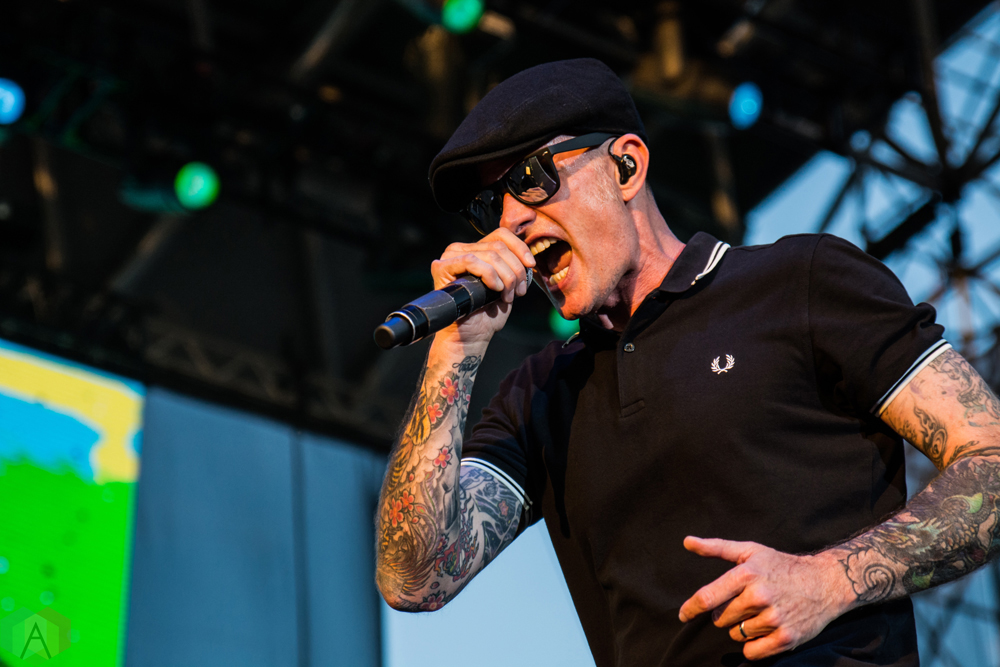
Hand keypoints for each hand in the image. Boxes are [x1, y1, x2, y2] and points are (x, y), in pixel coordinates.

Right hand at [430, 228, 534, 345]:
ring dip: (506, 277)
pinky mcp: (442, 268)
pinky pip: (472, 261)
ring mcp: (449, 257)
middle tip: (519, 291)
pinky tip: (495, 289)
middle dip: (515, 269)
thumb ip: (513, 266)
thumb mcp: (508, 284)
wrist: (472, 336)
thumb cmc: (488, 313)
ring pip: (490, 254)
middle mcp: (461, 249)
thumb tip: (528, 256)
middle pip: (498, 245)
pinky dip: (489, 275)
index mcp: (476, 249)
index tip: (531, 266)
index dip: (520, 248)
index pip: (501, 234)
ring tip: (507, 296)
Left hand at [678, 536, 852, 660]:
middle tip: (745, 604)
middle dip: (726, 615)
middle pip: (722, 619)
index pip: (707, 597)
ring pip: (737, 635)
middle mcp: (759, 596)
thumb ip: (716, 548)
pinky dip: (752, 646)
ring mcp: (774, 619)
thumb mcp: (750, 551)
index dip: (691, 609)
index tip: (683, 615)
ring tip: (760, 613)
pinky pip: (752, 652)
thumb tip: (687, 542)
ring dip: (742, 628)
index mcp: (746, 574)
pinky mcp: (786, 638)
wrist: (824, 582)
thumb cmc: (781, 565)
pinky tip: (763, 631)